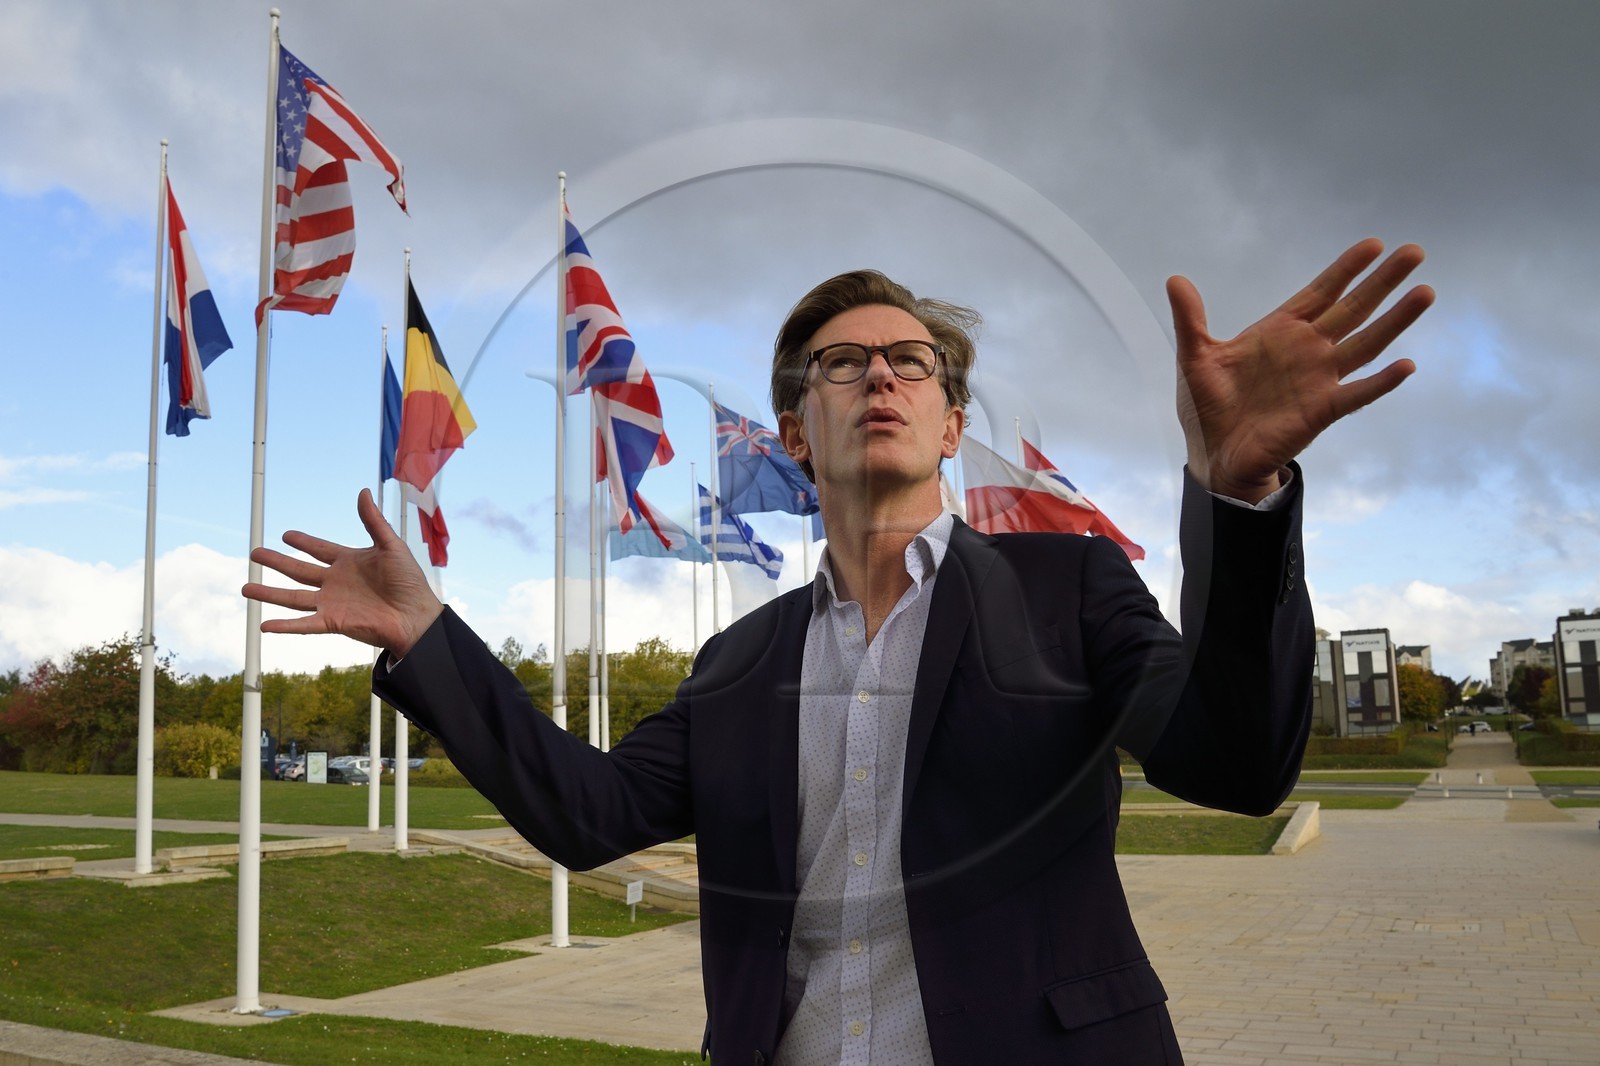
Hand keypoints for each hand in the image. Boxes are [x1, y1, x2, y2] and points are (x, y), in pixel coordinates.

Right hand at [241, 488, 442, 656]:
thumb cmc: (409, 582)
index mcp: (349, 561)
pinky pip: (304, 624)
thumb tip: (363, 492)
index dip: (303, 542)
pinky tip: (264, 624)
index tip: (286, 534)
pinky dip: (284, 625)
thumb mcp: (391, 546)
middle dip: (276, 562)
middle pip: (298, 570)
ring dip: (269, 593)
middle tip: (255, 552)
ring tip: (245, 588)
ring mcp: (332, 602)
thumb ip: (373, 521)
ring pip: (293, 597)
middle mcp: (336, 582)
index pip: (319, 549)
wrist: (416, 615)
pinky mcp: (333, 621)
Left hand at [1169, 238, 1433, 502]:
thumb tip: (1175, 280)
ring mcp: (1319, 379)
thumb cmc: (1207, 406)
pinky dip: (1381, 382)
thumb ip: (1191, 319)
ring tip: (1425, 293)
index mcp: (1279, 332)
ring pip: (1366, 343)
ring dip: (1395, 320)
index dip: (1345, 269)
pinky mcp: (1322, 410)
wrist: (1214, 454)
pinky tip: (1406, 366)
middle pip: (1353, 309)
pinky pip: (1358, 394)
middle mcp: (1307, 350)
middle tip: (1415, 252)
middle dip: (1382, 282)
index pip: (1320, 293)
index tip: (1374, 244)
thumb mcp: (1195, 358)